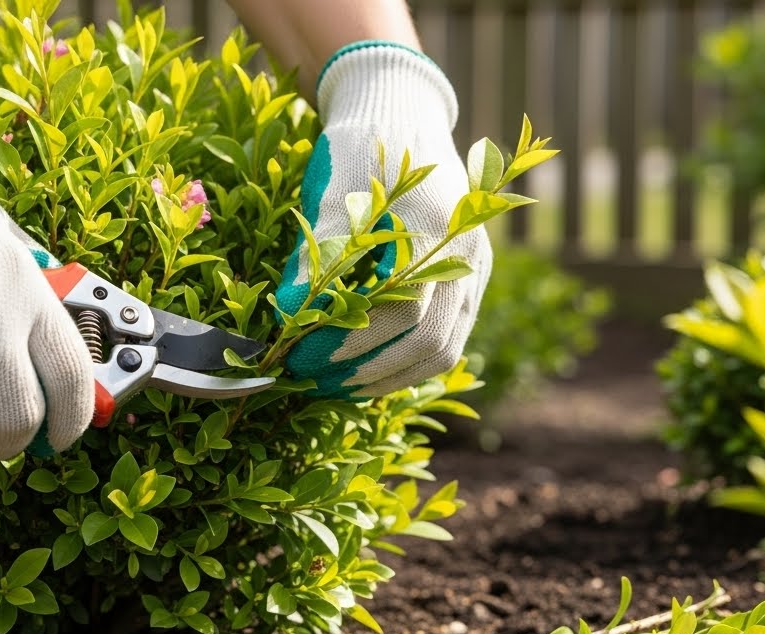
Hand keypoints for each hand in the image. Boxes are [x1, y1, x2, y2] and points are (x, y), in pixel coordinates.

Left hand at [273, 43, 491, 398]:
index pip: (400, 311)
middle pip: (427, 342)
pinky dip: (409, 364)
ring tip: (340, 387)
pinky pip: (449, 338)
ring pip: (444, 349)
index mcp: (433, 227)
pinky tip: (369, 370)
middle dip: (367, 371)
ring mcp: (475, 270)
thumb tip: (289, 317)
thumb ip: (315, 253)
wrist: (401, 115)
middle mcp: (465, 254)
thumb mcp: (331, 190)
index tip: (302, 358)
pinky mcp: (471, 282)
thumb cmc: (359, 148)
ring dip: (391, 378)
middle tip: (315, 381)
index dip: (350, 344)